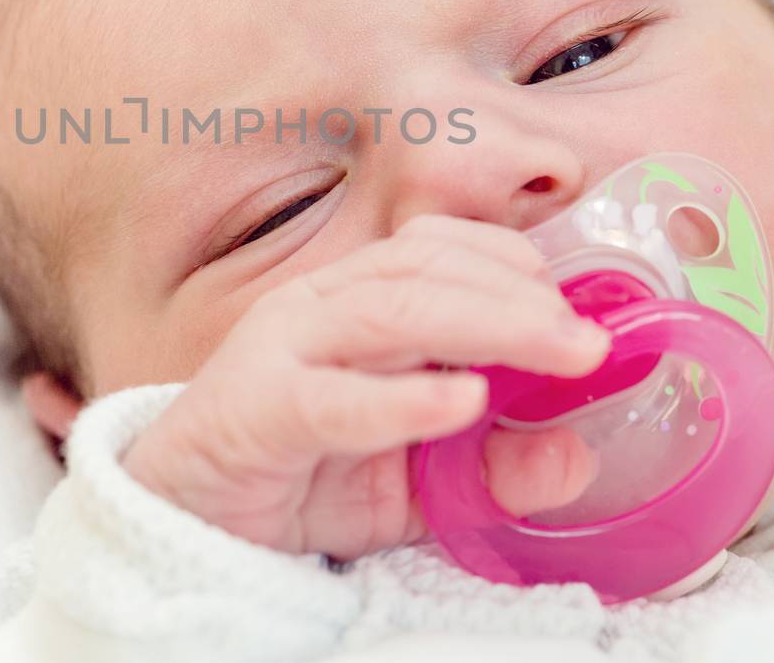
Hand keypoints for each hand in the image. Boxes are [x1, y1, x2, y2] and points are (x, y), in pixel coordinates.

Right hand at [120, 214, 609, 561]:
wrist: (185, 523)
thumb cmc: (298, 480)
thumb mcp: (415, 485)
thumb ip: (490, 469)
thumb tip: (577, 457)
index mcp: (351, 300)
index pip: (435, 249)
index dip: (511, 265)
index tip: (577, 310)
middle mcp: (316, 307)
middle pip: (424, 271)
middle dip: (517, 298)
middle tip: (588, 342)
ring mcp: (280, 351)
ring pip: (388, 311)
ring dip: (484, 324)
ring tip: (553, 352)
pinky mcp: (254, 410)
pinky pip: (332, 398)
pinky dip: (400, 398)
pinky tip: (461, 402)